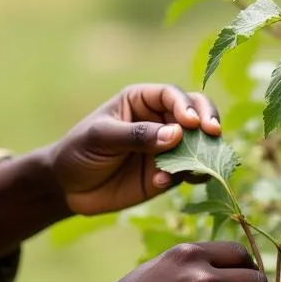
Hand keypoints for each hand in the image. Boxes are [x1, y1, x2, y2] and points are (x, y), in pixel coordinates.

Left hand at [48, 84, 220, 216]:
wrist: (67, 186)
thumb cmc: (79, 150)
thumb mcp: (101, 138)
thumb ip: (136, 135)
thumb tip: (176, 135)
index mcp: (141, 100)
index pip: (172, 95)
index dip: (186, 106)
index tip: (191, 123)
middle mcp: (159, 121)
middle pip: (195, 114)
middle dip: (208, 122)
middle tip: (213, 135)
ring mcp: (166, 148)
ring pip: (198, 145)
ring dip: (203, 153)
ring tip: (195, 167)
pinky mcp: (167, 174)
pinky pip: (188, 173)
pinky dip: (189, 177)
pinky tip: (169, 182)